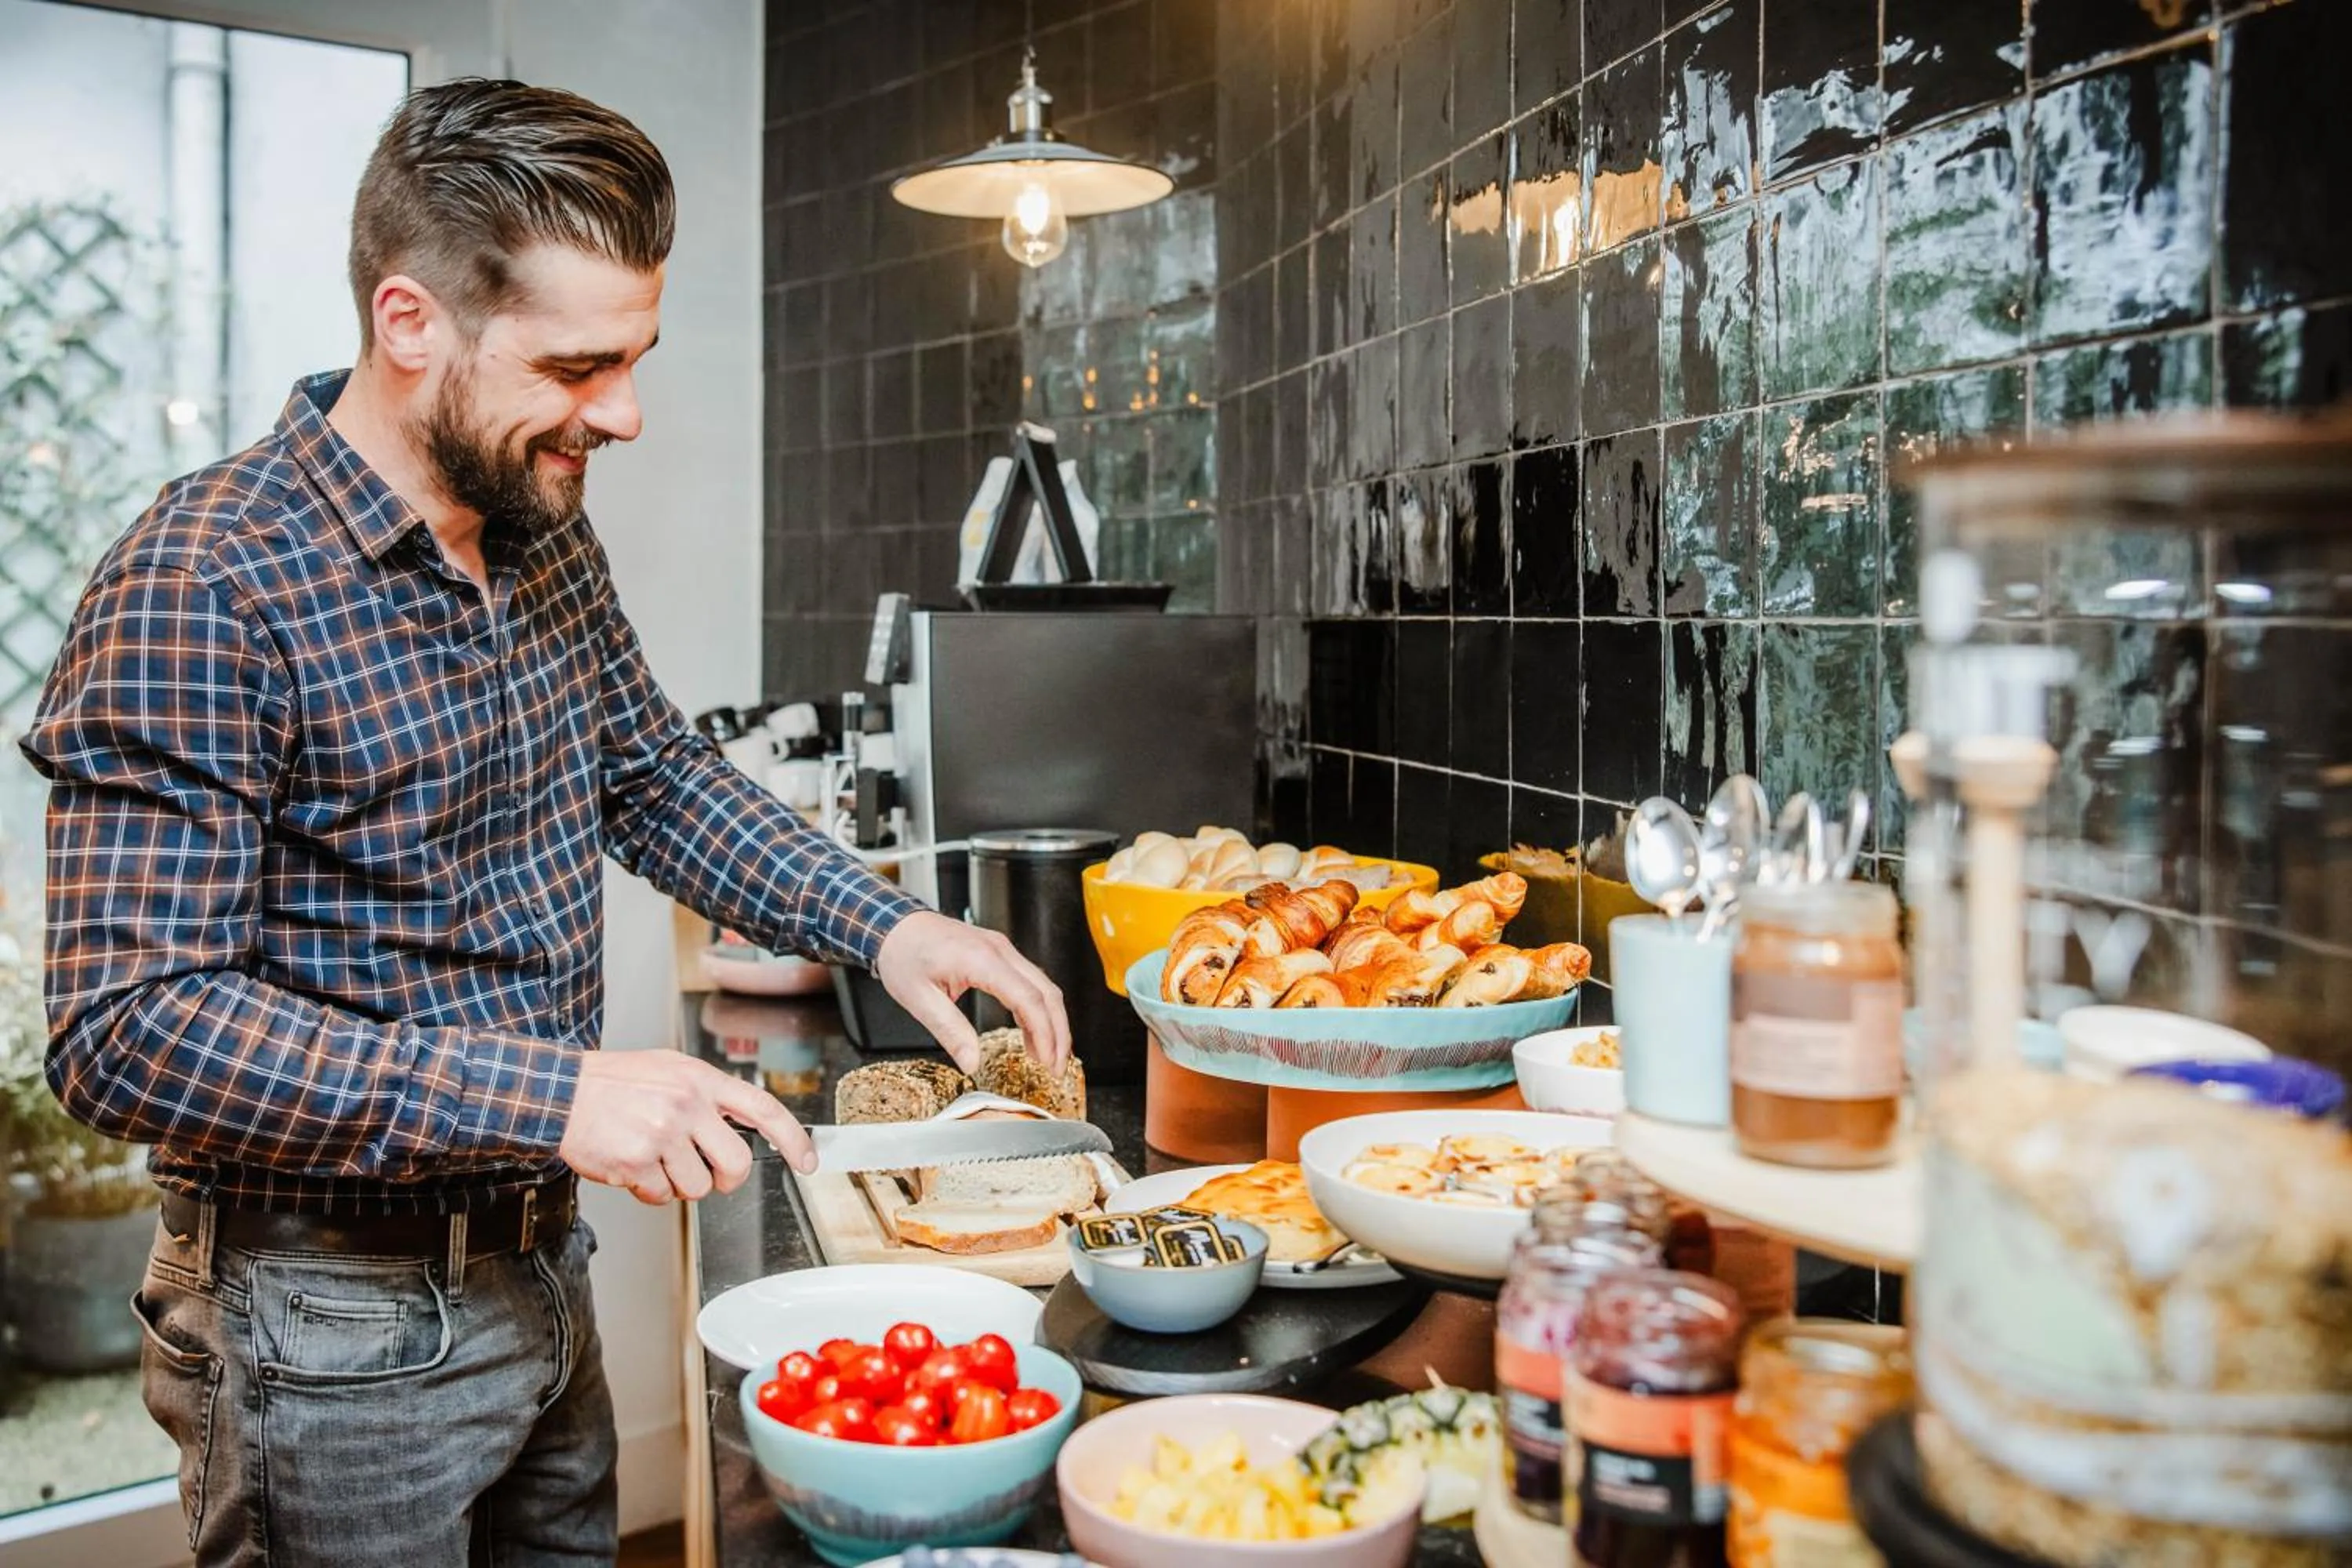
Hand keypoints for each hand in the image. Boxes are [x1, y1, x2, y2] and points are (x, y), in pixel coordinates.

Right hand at [558, 1050, 816, 1202]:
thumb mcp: (669, 1070)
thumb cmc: (613, 1084)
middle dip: (724, 1178)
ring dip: (677, 1183)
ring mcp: (662, 1132)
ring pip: (697, 1186)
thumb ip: (707, 1095)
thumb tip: (738, 1125)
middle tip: (705, 1173)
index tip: (807, 1160)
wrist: (560, 1093)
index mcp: (700, 1079)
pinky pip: (660, 1195)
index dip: (792, 1138)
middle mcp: (686, 1104)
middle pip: (736, 1162)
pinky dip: (647, 1190)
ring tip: (652, 1158)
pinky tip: (631, 1166)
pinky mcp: (637, 1160)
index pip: (763, 1108)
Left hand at [873, 911, 1070, 1075]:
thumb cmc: (903, 954)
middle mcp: (999, 950)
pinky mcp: (999, 953)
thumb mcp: (918, 999)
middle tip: (1057, 1067)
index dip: (1045, 1033)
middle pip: (1047, 993)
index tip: (1048, 1062)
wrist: (894, 924)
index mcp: (981, 960)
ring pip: (1043, 987)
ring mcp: (1002, 949)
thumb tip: (972, 1064)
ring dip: (1051, 1022)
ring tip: (1048, 1057)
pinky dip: (1037, 1010)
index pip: (1028, 999)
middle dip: (1058, 1033)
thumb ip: (949, 1032)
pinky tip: (1031, 1033)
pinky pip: (1029, 982)